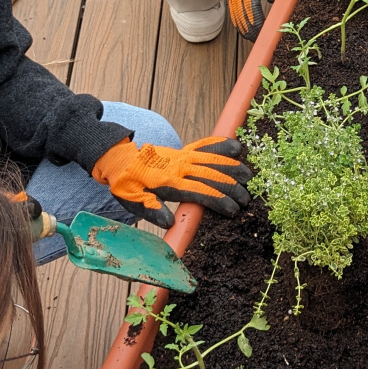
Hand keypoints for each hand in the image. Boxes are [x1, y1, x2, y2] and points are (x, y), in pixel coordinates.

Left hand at [90, 137, 251, 227]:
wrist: (118, 158)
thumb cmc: (126, 183)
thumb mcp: (132, 200)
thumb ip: (151, 210)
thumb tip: (170, 223)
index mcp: (168, 182)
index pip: (200, 192)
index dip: (219, 201)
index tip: (234, 209)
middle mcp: (179, 167)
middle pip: (212, 176)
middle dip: (232, 187)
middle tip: (248, 198)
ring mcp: (183, 156)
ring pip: (213, 160)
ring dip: (233, 167)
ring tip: (249, 175)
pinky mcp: (183, 150)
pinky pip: (205, 145)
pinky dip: (220, 145)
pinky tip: (236, 147)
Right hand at [223, 0, 276, 37]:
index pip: (252, 7)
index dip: (257, 22)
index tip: (262, 32)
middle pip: (243, 14)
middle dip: (250, 29)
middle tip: (258, 41)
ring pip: (236, 14)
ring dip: (243, 28)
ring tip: (251, 39)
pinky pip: (233, 9)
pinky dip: (237, 21)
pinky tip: (242, 28)